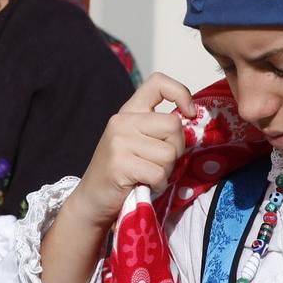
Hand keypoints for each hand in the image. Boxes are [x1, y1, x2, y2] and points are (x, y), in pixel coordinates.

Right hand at [59, 74, 197, 233]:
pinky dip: (158, 184)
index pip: (157, 83)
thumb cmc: (123, 173)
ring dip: (166, 171)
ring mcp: (119, 141)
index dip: (181, 93)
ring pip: (169, 153)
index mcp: (128, 112)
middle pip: (174, 126)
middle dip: (177, 149)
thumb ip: (158, 129)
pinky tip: (144, 185)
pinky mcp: (119, 163)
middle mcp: (122, 121)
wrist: (92, 200)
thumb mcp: (138, 142)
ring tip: (148, 175)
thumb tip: (190, 123)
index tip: (188, 113)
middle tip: (159, 163)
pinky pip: (159, 173)